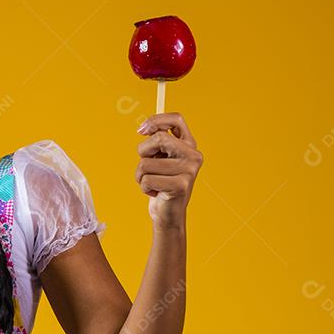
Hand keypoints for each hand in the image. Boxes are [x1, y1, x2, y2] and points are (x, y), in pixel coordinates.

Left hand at [135, 112, 203, 229]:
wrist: (168, 213)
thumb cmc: (161, 183)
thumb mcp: (159, 158)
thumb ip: (156, 141)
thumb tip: (144, 128)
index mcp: (189, 145)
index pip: (176, 119)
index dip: (156, 120)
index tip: (141, 130)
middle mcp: (193, 156)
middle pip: (159, 138)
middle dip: (144, 152)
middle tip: (148, 165)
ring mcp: (189, 171)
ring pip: (146, 163)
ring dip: (141, 175)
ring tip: (153, 183)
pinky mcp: (180, 186)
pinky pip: (146, 180)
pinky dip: (144, 188)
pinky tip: (156, 192)